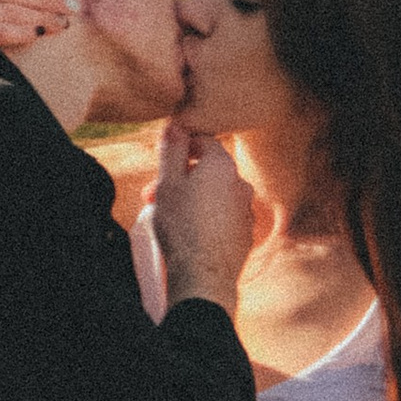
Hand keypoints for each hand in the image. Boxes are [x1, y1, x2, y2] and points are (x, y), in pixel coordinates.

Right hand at [150, 114, 252, 309]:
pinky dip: (208, 219)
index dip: (180, 148)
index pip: (203, 141)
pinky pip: (223, 217)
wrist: (204, 276)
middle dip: (181, 179)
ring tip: (170, 218)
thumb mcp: (168, 183)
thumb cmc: (182, 228)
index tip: (162, 162)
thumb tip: (176, 124)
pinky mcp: (246, 234)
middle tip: (153, 196)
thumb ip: (172, 150)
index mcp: (222, 166)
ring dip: (193, 200)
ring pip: (215, 195)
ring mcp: (246, 210)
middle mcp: (240, 184)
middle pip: (208, 170)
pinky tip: (190, 234)